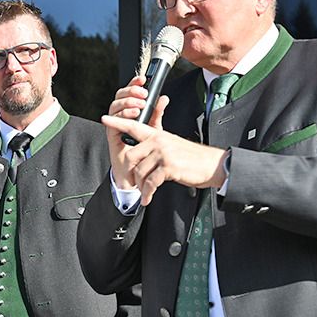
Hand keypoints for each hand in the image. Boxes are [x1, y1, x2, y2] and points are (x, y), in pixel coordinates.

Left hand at [101, 114, 227, 205]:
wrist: (212, 165)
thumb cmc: (192, 157)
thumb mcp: (172, 145)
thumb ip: (156, 146)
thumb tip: (140, 155)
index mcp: (158, 135)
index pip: (134, 126)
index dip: (118, 122)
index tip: (104, 118)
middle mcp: (159, 142)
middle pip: (132, 156)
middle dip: (132, 172)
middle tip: (135, 182)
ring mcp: (163, 154)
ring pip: (140, 171)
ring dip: (141, 186)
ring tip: (145, 192)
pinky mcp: (169, 167)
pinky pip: (151, 183)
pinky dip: (147, 193)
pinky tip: (148, 198)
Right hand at [104, 75, 168, 188]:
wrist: (137, 171)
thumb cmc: (144, 150)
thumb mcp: (154, 128)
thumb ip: (157, 113)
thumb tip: (163, 98)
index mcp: (130, 111)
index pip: (129, 93)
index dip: (134, 84)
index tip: (143, 79)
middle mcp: (120, 116)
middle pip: (120, 96)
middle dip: (130, 91)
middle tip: (143, 94)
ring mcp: (115, 123)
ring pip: (115, 105)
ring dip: (127, 102)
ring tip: (140, 105)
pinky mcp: (111, 132)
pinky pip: (112, 119)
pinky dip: (123, 114)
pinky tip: (134, 114)